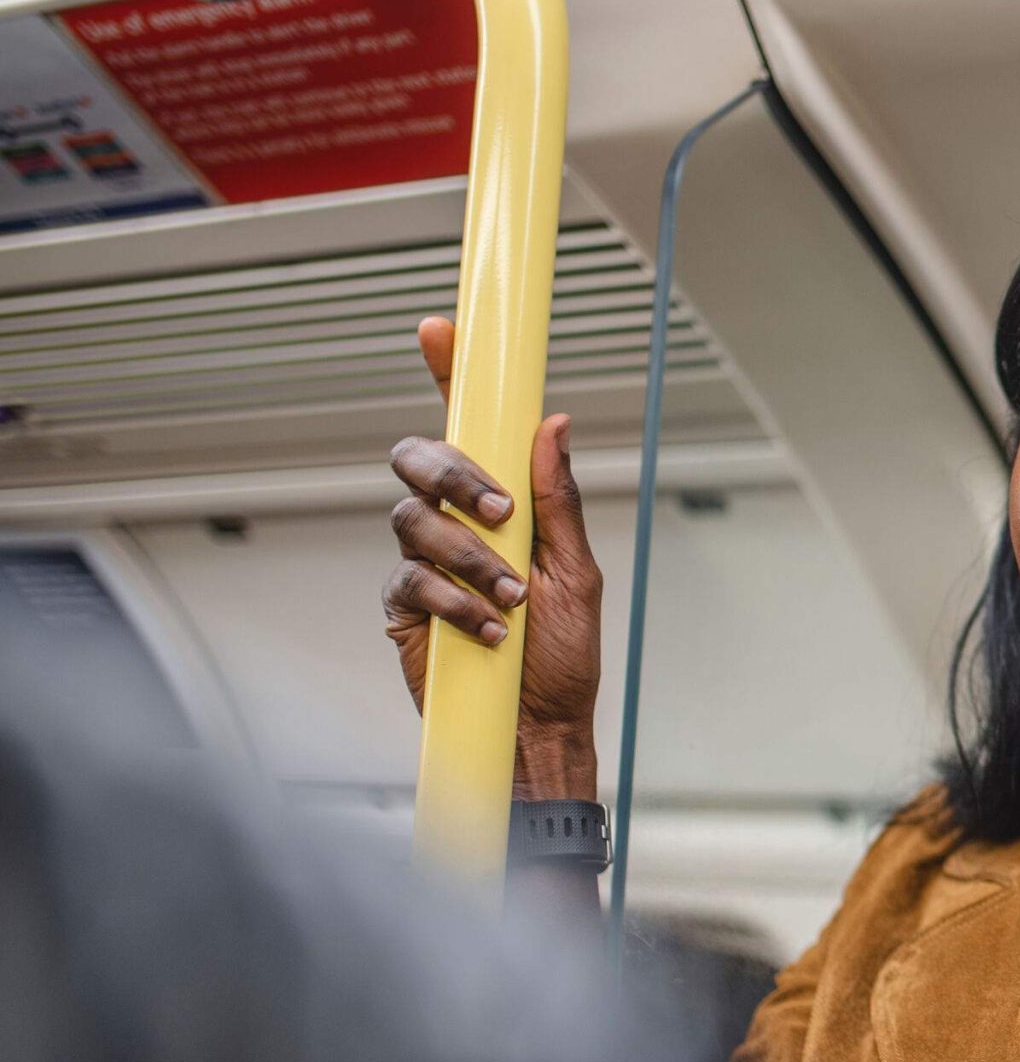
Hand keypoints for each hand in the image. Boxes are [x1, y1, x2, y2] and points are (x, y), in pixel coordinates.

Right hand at [382, 317, 604, 800]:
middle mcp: (457, 522)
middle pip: (419, 459)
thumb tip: (555, 424)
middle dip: (454, 474)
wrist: (536, 730)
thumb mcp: (577, 574)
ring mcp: (423, 562)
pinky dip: (451, 600)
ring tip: (510, 598)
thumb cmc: (561, 657)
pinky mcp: (401, 606)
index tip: (442, 331)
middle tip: (501, 512)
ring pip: (412, 518)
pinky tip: (487, 628)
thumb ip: (560, 501)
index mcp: (503, 503)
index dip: (450, 374)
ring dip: (467, 555)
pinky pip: (406, 580)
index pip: (470, 427)